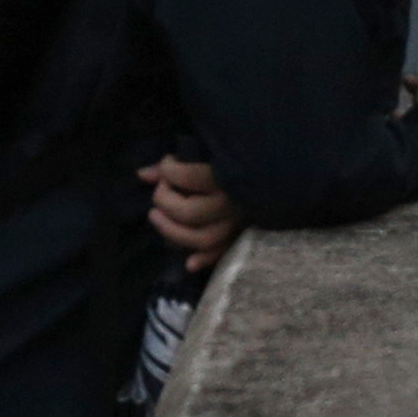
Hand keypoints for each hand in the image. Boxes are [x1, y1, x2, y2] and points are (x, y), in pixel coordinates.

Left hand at [143, 154, 243, 270]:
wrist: (275, 171)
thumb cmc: (236, 158)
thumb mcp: (205, 153)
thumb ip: (173, 166)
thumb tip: (142, 175)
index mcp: (227, 176)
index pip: (188, 176)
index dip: (168, 169)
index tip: (168, 163)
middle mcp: (232, 204)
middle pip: (191, 212)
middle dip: (165, 202)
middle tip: (159, 193)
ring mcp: (236, 223)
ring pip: (203, 239)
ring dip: (172, 232)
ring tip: (156, 217)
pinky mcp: (239, 235)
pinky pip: (221, 253)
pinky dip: (204, 260)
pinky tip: (189, 263)